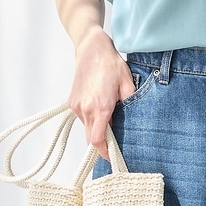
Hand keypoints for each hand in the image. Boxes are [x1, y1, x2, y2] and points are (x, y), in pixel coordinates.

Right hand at [68, 27, 135, 158]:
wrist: (91, 49)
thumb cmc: (110, 64)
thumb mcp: (128, 83)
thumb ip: (131, 104)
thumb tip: (133, 120)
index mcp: (101, 106)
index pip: (99, 140)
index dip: (105, 152)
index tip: (114, 156)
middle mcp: (85, 109)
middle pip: (92, 138)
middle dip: (103, 143)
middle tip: (116, 142)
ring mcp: (77, 106)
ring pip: (87, 128)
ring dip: (98, 129)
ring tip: (111, 117)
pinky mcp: (72, 102)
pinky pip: (83, 119)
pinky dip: (92, 120)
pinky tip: (101, 108)